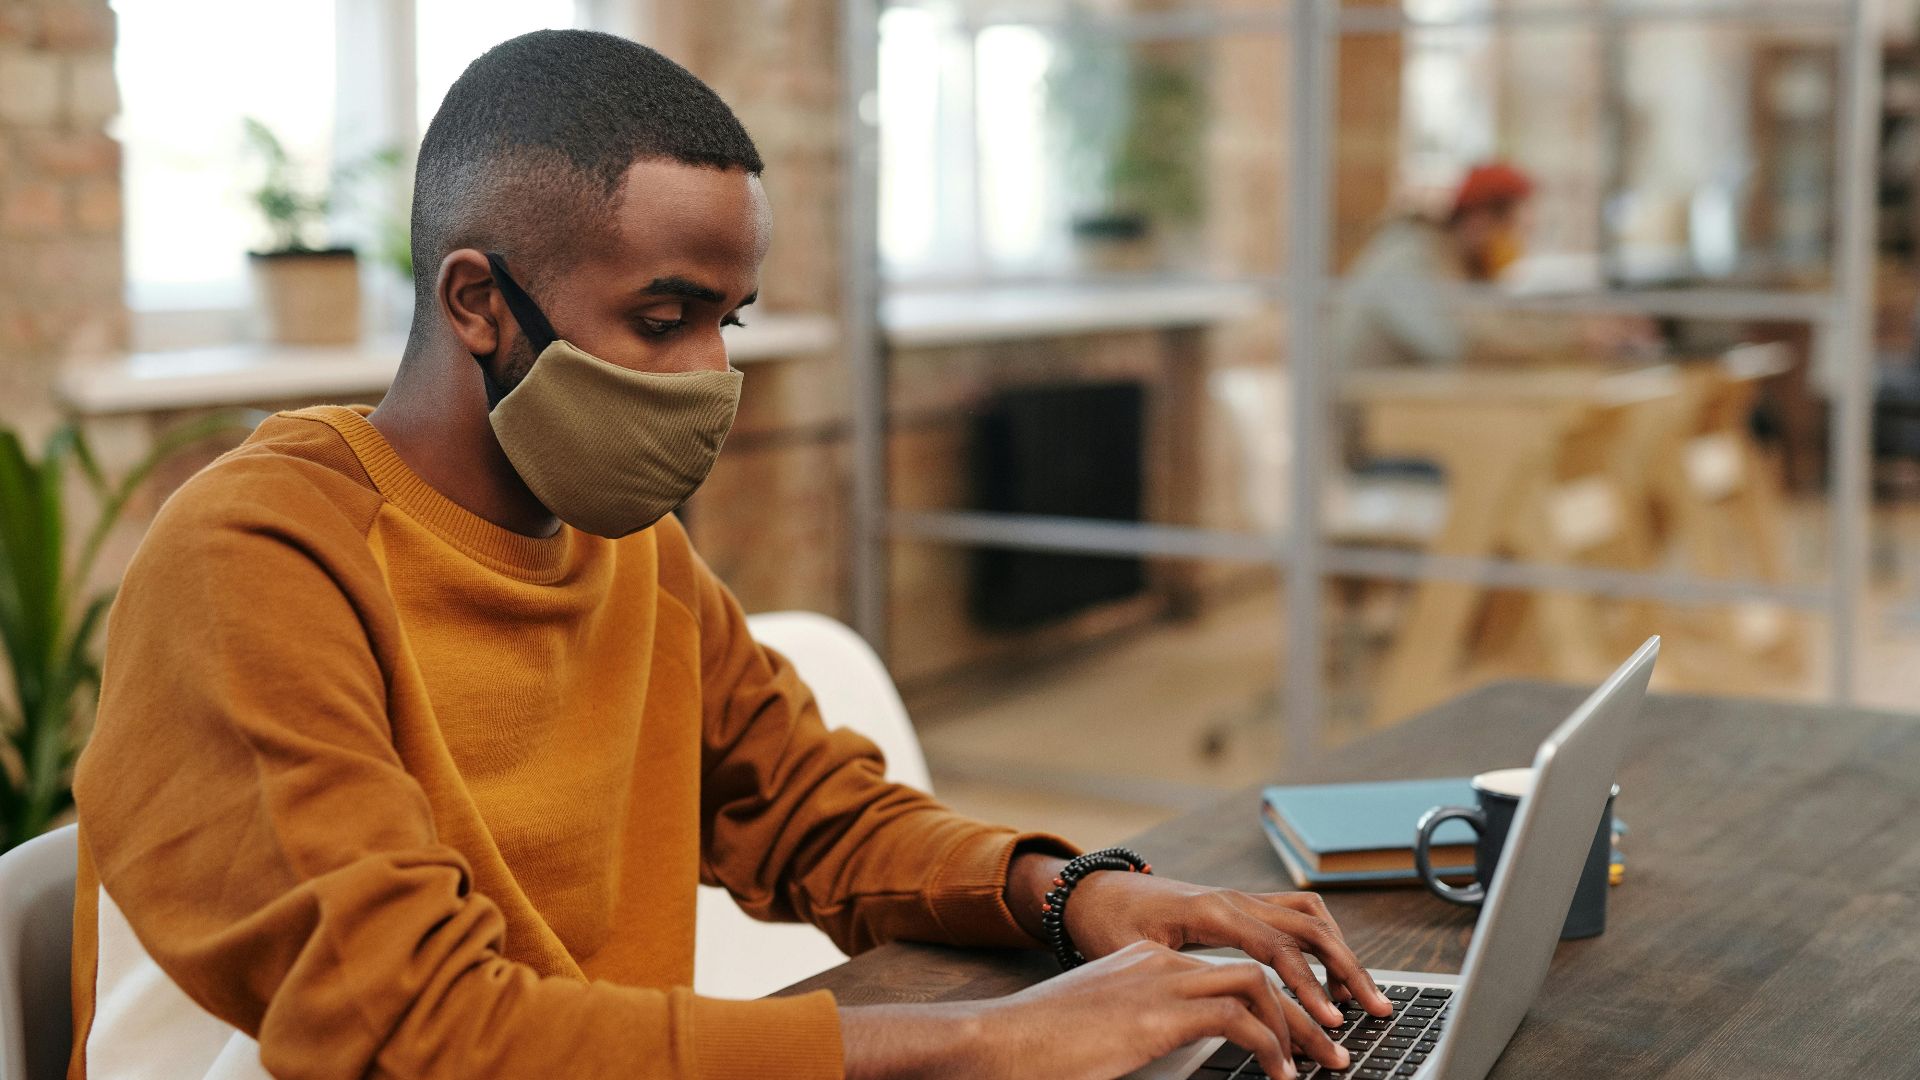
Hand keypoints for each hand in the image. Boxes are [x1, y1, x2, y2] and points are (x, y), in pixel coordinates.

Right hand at [840, 941, 1350, 1079]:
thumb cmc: (1033, 1050)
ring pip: (1259, 986)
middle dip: (1303, 1011)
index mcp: (1143, 965)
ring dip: (1299, 1027)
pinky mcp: (1160, 1012)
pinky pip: (1240, 1018)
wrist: (992, 1041)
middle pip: (1255, 972)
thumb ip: (1139, 1040)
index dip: (1272, 1003)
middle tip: (1332, 1050)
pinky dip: (1271, 1046)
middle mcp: (1158, 963)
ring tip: (1323, 1066)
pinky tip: (1280, 1077)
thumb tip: (1164, 1059)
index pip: (1227, 972)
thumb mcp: (1101, 1039)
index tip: (1297, 1038)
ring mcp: (1160, 981)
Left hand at [1054, 868, 1393, 1028]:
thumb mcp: (1136, 955)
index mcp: (1212, 910)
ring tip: (1360, 995)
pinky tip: (1329, 969)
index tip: (1329, 1019)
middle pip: (1310, 927)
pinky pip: (1294, 913)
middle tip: (1376, 1008)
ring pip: (1310, 916)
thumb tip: (1213, 1011)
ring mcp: (1240, 897)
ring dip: (1341, 952)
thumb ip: (1179, 978)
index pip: (1277, 947)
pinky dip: (1321, 938)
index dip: (1308, 985)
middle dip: (1347, 969)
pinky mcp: (1240, 904)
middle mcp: (1234, 898)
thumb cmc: (1107, 923)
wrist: (1091, 892)